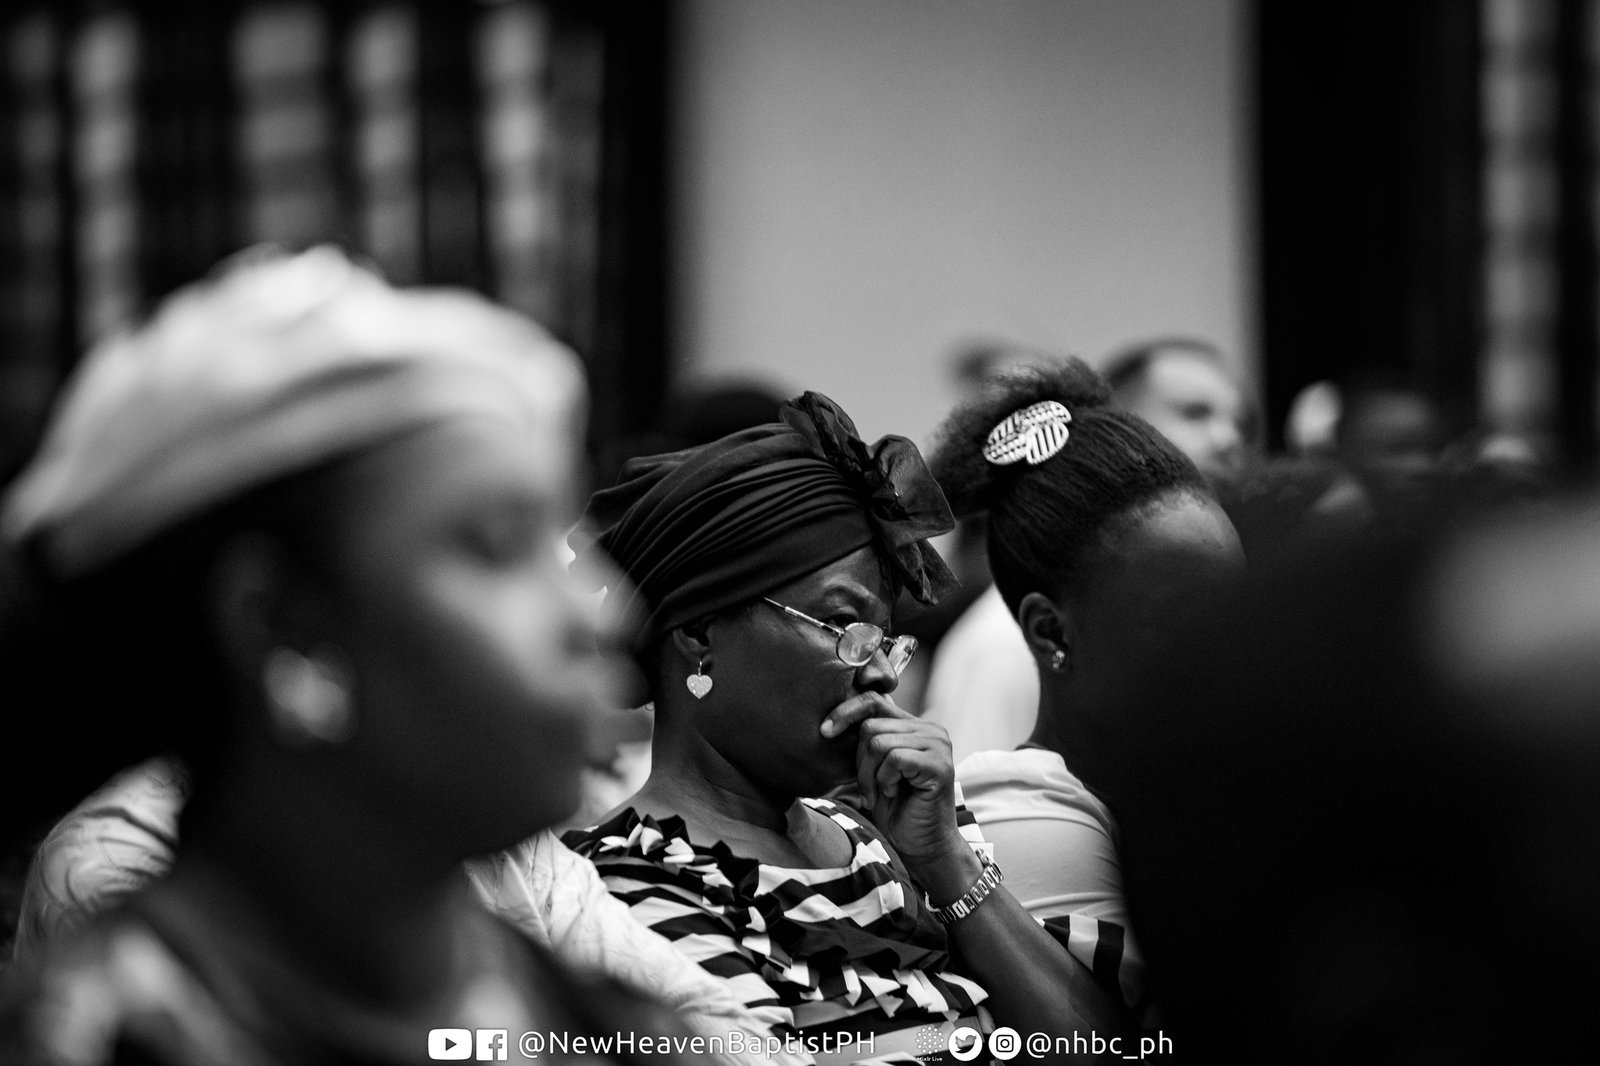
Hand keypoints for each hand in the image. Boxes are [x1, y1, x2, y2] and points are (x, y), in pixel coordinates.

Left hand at [820, 694, 968, 873]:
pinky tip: (894, 793)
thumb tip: (831, 719)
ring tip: (881, 792)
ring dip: (870, 774)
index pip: (874, 700)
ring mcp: (938, 745)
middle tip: (869, 787)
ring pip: (879, 742)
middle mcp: (931, 729)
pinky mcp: (939, 764)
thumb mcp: (874, 768)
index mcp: (915, 726)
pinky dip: (885, 780)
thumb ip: (867, 741)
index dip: (846, 711)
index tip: (824, 732)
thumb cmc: (896, 809)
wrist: (921, 845)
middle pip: (871, 726)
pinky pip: (895, 759)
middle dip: (860, 761)